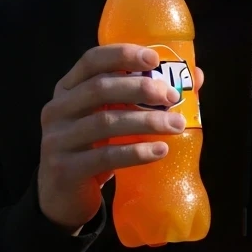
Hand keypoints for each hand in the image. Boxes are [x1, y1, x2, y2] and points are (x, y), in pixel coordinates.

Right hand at [38, 43, 204, 233]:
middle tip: (171, 96)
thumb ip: (142, 97)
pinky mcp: (64, 169)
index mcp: (67, 89)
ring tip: (176, 125)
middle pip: (100, 88)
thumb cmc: (94, 147)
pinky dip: (136, 152)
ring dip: (146, 121)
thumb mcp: (110, 117)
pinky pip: (105, 156)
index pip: (92, 60)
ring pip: (105, 122)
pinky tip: (160, 151)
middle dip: (140, 89)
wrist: (63, 197)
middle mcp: (57, 109)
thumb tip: (195, 77)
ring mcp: (57, 139)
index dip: (122, 55)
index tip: (154, 58)